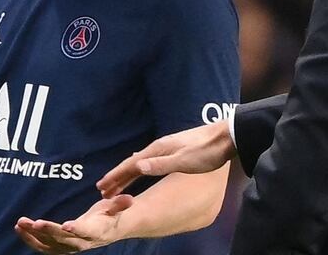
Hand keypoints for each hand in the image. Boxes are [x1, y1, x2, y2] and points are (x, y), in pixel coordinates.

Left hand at [15, 194, 133, 253]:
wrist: (106, 232)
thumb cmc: (109, 216)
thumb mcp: (116, 208)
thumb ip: (120, 204)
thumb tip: (129, 199)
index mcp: (95, 232)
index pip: (85, 231)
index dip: (77, 229)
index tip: (67, 225)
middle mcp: (80, 243)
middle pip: (63, 238)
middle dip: (49, 231)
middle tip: (35, 222)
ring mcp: (68, 247)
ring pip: (49, 244)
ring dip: (34, 235)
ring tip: (21, 223)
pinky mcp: (59, 247)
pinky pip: (42, 246)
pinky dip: (30, 239)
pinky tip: (19, 228)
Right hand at [96, 121, 235, 197]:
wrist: (225, 137)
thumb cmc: (207, 151)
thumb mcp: (185, 161)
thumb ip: (162, 165)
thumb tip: (138, 167)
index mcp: (158, 150)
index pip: (131, 165)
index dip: (116, 176)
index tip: (102, 186)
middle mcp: (158, 147)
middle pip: (132, 164)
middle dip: (117, 177)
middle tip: (102, 189)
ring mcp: (166, 148)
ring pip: (140, 163)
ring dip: (127, 174)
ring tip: (116, 183)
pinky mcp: (173, 150)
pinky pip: (149, 161)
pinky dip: (139, 168)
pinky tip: (140, 168)